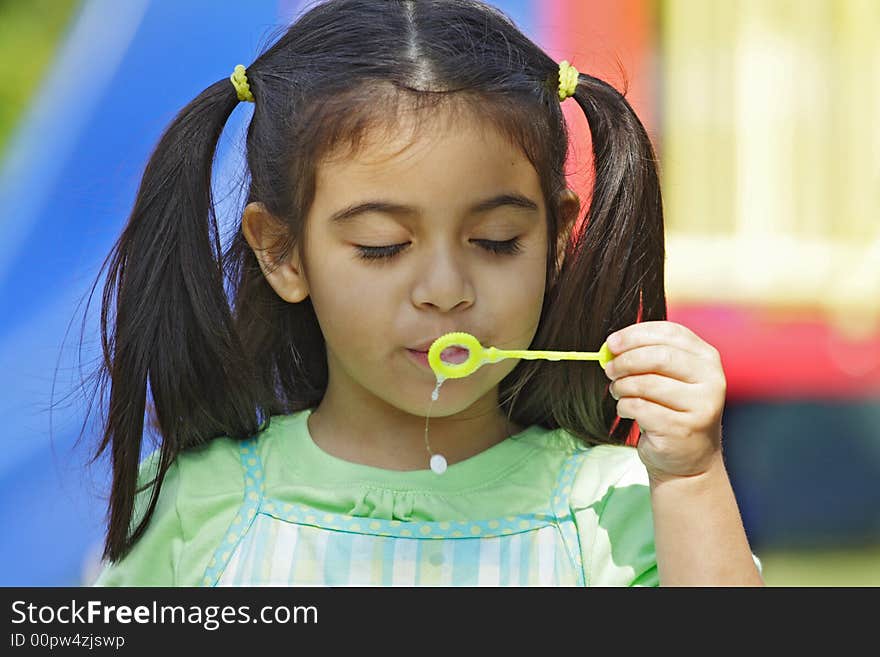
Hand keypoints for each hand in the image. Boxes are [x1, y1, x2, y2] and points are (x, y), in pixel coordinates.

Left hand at [603, 321, 726, 480]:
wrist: (688, 458)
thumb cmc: (671, 409)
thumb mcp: (668, 376)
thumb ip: (648, 355)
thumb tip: (612, 346)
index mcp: (706, 358)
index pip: (669, 333)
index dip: (635, 335)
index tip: (611, 343)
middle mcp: (711, 379)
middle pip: (657, 357)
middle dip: (625, 361)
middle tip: (609, 369)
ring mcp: (700, 405)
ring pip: (645, 384)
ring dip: (622, 386)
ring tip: (618, 392)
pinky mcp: (682, 428)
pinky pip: (640, 408)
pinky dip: (625, 407)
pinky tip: (627, 411)